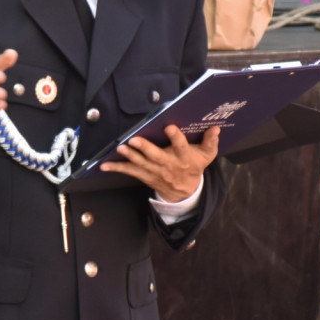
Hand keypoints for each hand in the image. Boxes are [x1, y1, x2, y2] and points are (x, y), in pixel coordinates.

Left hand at [100, 124, 219, 201]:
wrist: (185, 192)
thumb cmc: (194, 167)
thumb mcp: (206, 156)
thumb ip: (211, 142)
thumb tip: (215, 128)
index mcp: (184, 158)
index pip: (181, 147)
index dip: (176, 138)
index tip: (169, 127)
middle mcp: (169, 165)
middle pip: (157, 156)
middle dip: (146, 148)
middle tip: (135, 139)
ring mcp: (155, 171)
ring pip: (141, 163)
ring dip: (130, 155)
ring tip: (121, 147)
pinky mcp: (144, 175)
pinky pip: (129, 171)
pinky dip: (116, 168)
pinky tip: (104, 165)